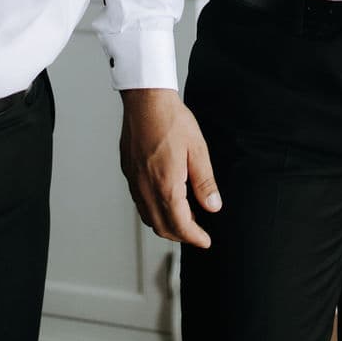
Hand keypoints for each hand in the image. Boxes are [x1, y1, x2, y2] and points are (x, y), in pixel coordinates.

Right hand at [119, 89, 219, 248]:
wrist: (145, 99)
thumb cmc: (171, 119)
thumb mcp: (198, 149)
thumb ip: (205, 182)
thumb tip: (213, 206)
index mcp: (166, 185)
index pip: (180, 225)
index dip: (194, 237)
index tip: (205, 241)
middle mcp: (146, 188)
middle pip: (162, 227)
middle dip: (181, 235)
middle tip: (197, 231)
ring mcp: (134, 181)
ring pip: (148, 217)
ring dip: (166, 224)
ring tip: (183, 216)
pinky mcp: (128, 172)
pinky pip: (139, 202)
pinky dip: (153, 210)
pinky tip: (165, 199)